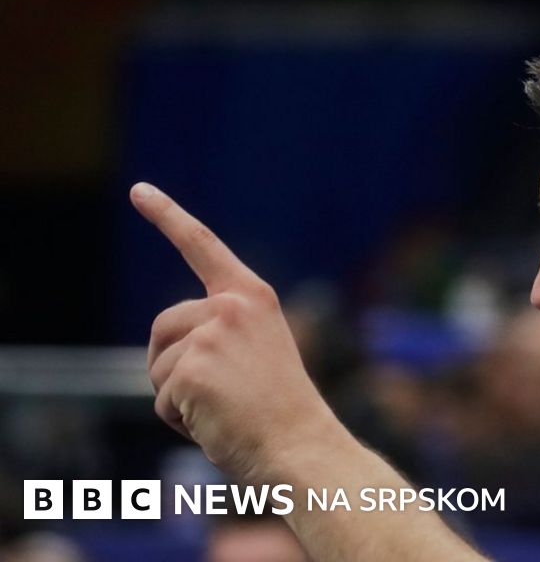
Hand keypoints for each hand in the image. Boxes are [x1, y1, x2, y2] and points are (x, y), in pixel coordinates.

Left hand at [131, 182, 333, 482]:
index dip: (168, 216)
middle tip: (221, 395)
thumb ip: (221, 336)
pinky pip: (161, 400)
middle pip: (163, 326)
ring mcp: (210, 335)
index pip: (203, 247)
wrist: (302, 448)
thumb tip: (173, 351)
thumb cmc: (284, 413)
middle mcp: (231, 307)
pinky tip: (217, 424)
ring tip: (226, 410)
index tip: (140, 189)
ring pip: (158, 367)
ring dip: (179, 398)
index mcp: (253, 298)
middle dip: (172, 364)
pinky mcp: (190, 368)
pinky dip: (180, 422)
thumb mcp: (258, 355)